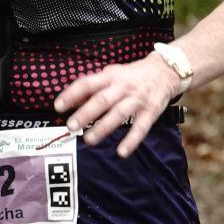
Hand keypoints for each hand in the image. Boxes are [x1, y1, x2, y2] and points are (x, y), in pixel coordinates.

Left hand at [53, 55, 179, 157]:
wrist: (165, 70)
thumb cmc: (131, 76)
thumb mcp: (111, 74)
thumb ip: (92, 87)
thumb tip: (70, 101)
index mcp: (110, 76)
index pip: (87, 84)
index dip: (72, 94)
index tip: (58, 106)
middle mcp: (123, 87)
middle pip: (102, 100)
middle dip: (85, 113)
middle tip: (71, 126)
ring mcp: (137, 99)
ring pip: (119, 114)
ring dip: (103, 128)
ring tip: (89, 140)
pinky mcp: (151, 111)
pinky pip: (140, 127)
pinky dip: (131, 141)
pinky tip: (121, 152)